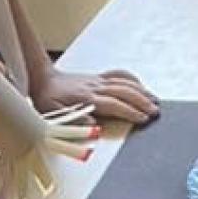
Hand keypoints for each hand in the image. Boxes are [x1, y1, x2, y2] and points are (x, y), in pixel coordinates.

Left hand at [34, 65, 158, 127]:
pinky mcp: (98, 77)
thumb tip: (93, 125)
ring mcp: (97, 80)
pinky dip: (132, 79)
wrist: (42, 79)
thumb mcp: (53, 115)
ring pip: (124, 82)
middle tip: (155, 111)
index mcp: (86, 98)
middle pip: (124, 92)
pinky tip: (140, 85)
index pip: (114, 104)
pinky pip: (118, 74)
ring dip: (141, 90)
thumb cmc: (47, 100)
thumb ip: (73, 120)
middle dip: (142, 101)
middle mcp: (95, 87)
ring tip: (155, 100)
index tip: (143, 118)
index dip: (130, 112)